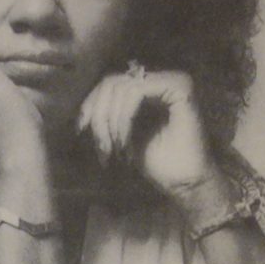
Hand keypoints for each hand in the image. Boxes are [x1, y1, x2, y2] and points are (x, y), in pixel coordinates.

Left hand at [76, 67, 232, 229]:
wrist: (186, 184)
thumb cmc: (158, 163)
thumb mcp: (122, 135)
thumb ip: (107, 116)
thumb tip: (78, 112)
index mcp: (147, 88)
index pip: (108, 83)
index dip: (90, 105)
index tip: (80, 131)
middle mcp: (160, 79)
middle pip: (111, 81)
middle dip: (98, 116)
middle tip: (101, 148)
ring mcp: (172, 79)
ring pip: (120, 86)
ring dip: (111, 122)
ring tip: (115, 150)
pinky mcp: (180, 86)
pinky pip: (136, 91)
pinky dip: (125, 118)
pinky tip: (126, 141)